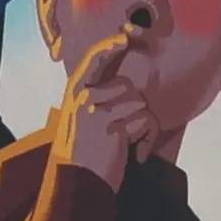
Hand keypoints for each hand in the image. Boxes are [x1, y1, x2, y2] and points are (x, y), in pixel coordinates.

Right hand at [51, 33, 157, 190]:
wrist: (78, 183)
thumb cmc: (82, 151)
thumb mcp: (79, 118)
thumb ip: (94, 98)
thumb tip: (120, 82)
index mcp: (74, 92)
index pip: (92, 61)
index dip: (110, 46)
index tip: (125, 37)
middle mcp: (83, 97)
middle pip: (127, 86)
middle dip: (135, 107)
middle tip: (127, 130)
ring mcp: (97, 110)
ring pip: (139, 103)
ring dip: (142, 124)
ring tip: (129, 142)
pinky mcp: (113, 126)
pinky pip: (144, 120)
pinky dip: (147, 137)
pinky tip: (137, 152)